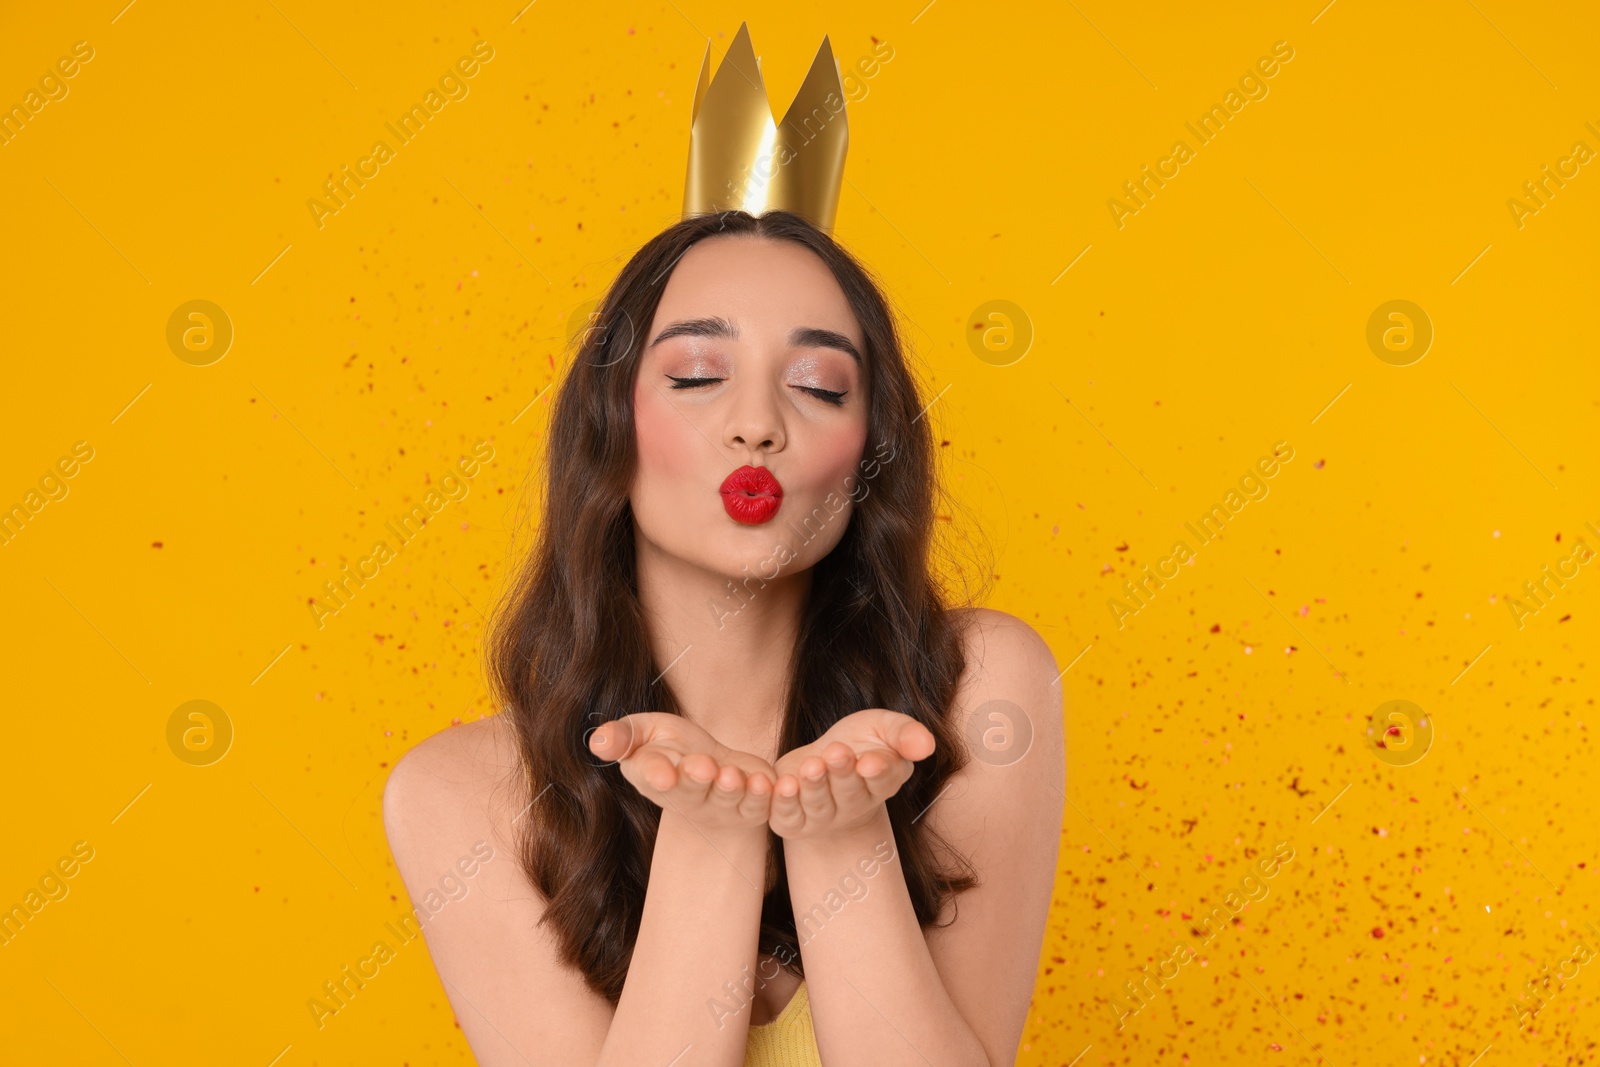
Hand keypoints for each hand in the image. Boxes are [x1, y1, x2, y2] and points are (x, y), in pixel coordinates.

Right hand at [588, 713, 776, 838]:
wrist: (713, 768)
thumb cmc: (671, 747)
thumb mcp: (645, 733)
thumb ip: (624, 736)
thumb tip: (597, 741)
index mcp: (654, 778)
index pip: (653, 777)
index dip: (658, 775)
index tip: (664, 773)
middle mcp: (687, 799)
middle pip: (691, 792)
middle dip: (696, 781)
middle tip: (703, 767)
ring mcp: (719, 807)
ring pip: (726, 800)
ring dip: (731, 789)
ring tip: (732, 775)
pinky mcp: (751, 807)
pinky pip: (758, 805)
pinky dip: (763, 796)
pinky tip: (767, 783)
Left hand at [768, 709, 933, 840]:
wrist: (821, 761)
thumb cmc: (858, 741)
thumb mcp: (883, 726)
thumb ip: (905, 733)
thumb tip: (927, 745)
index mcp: (882, 781)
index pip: (883, 780)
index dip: (877, 771)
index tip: (870, 761)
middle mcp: (854, 805)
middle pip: (850, 793)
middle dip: (843, 773)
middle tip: (836, 752)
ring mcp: (824, 817)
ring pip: (820, 806)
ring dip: (814, 787)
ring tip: (811, 767)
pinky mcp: (793, 821)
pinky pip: (788, 817)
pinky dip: (784, 804)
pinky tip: (783, 785)